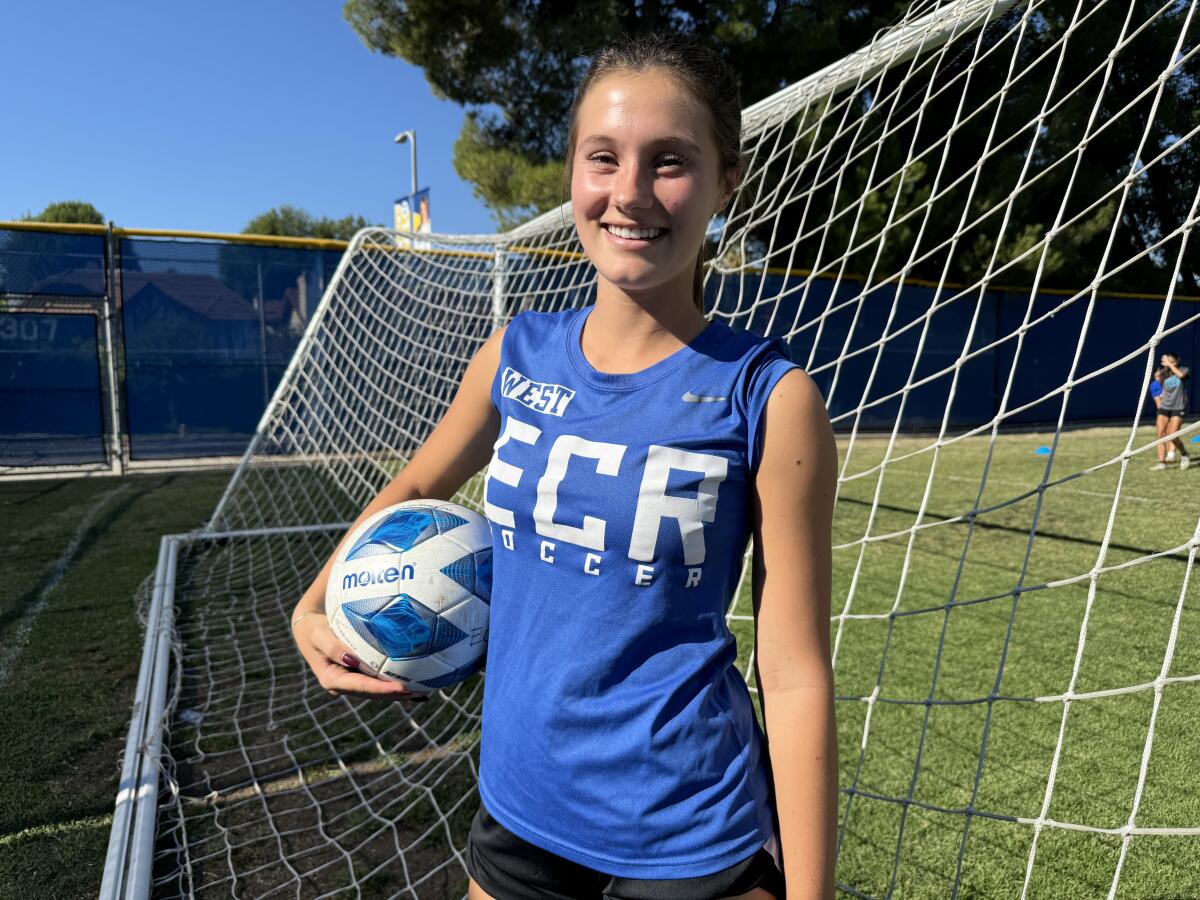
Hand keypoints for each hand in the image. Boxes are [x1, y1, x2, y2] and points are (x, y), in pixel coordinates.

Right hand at [292, 611, 428, 702]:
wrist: (310, 627)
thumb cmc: (314, 628)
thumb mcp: (318, 634)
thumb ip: (332, 646)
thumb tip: (352, 659)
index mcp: (332, 679)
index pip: (361, 687)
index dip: (382, 689)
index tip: (401, 688)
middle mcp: (344, 684)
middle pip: (373, 693)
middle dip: (395, 695)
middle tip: (419, 691)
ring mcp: (352, 680)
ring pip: (378, 690)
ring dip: (398, 692)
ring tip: (423, 690)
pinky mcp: (358, 673)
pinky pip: (378, 679)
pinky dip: (394, 680)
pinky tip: (415, 680)